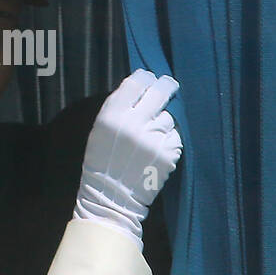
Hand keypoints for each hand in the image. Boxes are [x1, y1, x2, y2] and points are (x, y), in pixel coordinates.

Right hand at [73, 69, 181, 248]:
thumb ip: (119, 106)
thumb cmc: (102, 160)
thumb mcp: (100, 128)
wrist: (111, 196)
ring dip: (164, 121)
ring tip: (152, 133)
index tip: (150, 80)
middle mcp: (135, 123)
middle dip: (166, 87)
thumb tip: (142, 86)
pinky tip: (157, 148)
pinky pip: (175, 135)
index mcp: (113, 114)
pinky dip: (169, 139)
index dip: (146, 78)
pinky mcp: (169, 152)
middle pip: (161, 92)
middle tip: (169, 87)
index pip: (138, 82)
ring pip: (169, 116)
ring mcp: (155, 138)